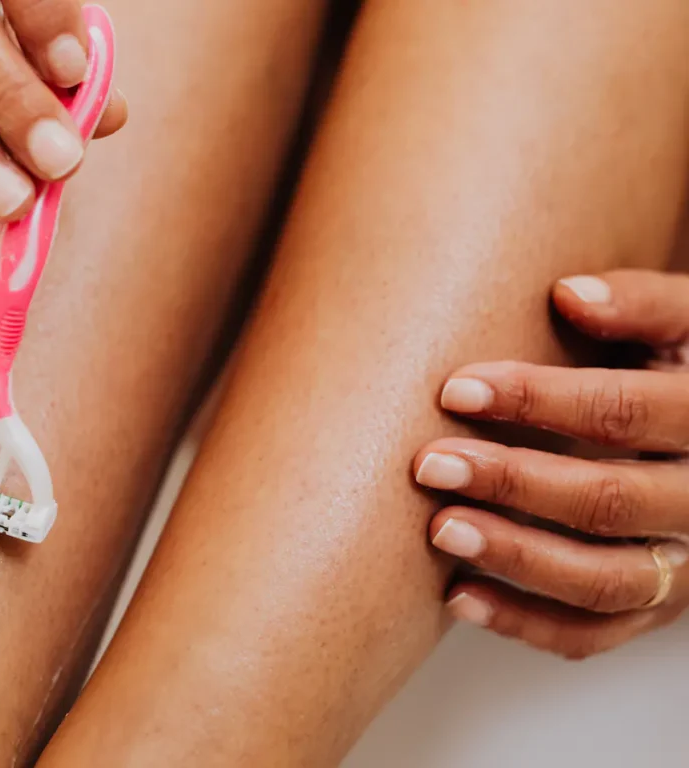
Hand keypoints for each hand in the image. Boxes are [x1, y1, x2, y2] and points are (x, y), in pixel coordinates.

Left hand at [414, 270, 688, 658]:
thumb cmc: (679, 366)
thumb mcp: (686, 324)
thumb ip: (640, 306)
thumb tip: (567, 294)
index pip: (625, 412)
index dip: (539, 401)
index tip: (456, 390)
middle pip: (610, 501)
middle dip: (514, 482)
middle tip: (431, 463)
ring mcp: (686, 564)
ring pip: (605, 580)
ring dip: (516, 558)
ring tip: (440, 529)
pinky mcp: (658, 606)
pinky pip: (595, 633)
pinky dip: (526, 624)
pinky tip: (458, 596)